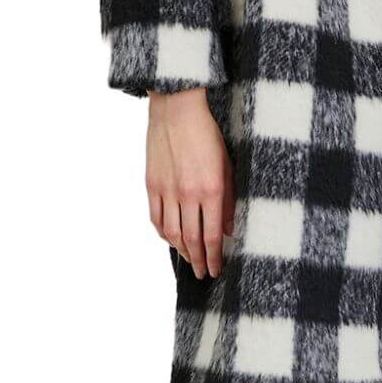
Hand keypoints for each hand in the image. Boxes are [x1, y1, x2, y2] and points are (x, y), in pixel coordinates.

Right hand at [145, 88, 235, 279]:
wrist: (177, 108)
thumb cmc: (208, 132)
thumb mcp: (228, 164)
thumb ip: (230, 198)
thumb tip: (230, 227)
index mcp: (212, 189)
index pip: (213, 234)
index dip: (215, 256)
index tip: (217, 269)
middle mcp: (188, 194)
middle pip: (191, 239)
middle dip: (199, 260)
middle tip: (203, 273)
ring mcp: (167, 190)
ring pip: (172, 233)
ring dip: (181, 251)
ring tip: (189, 261)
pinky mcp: (152, 184)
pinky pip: (155, 217)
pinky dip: (163, 233)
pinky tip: (170, 239)